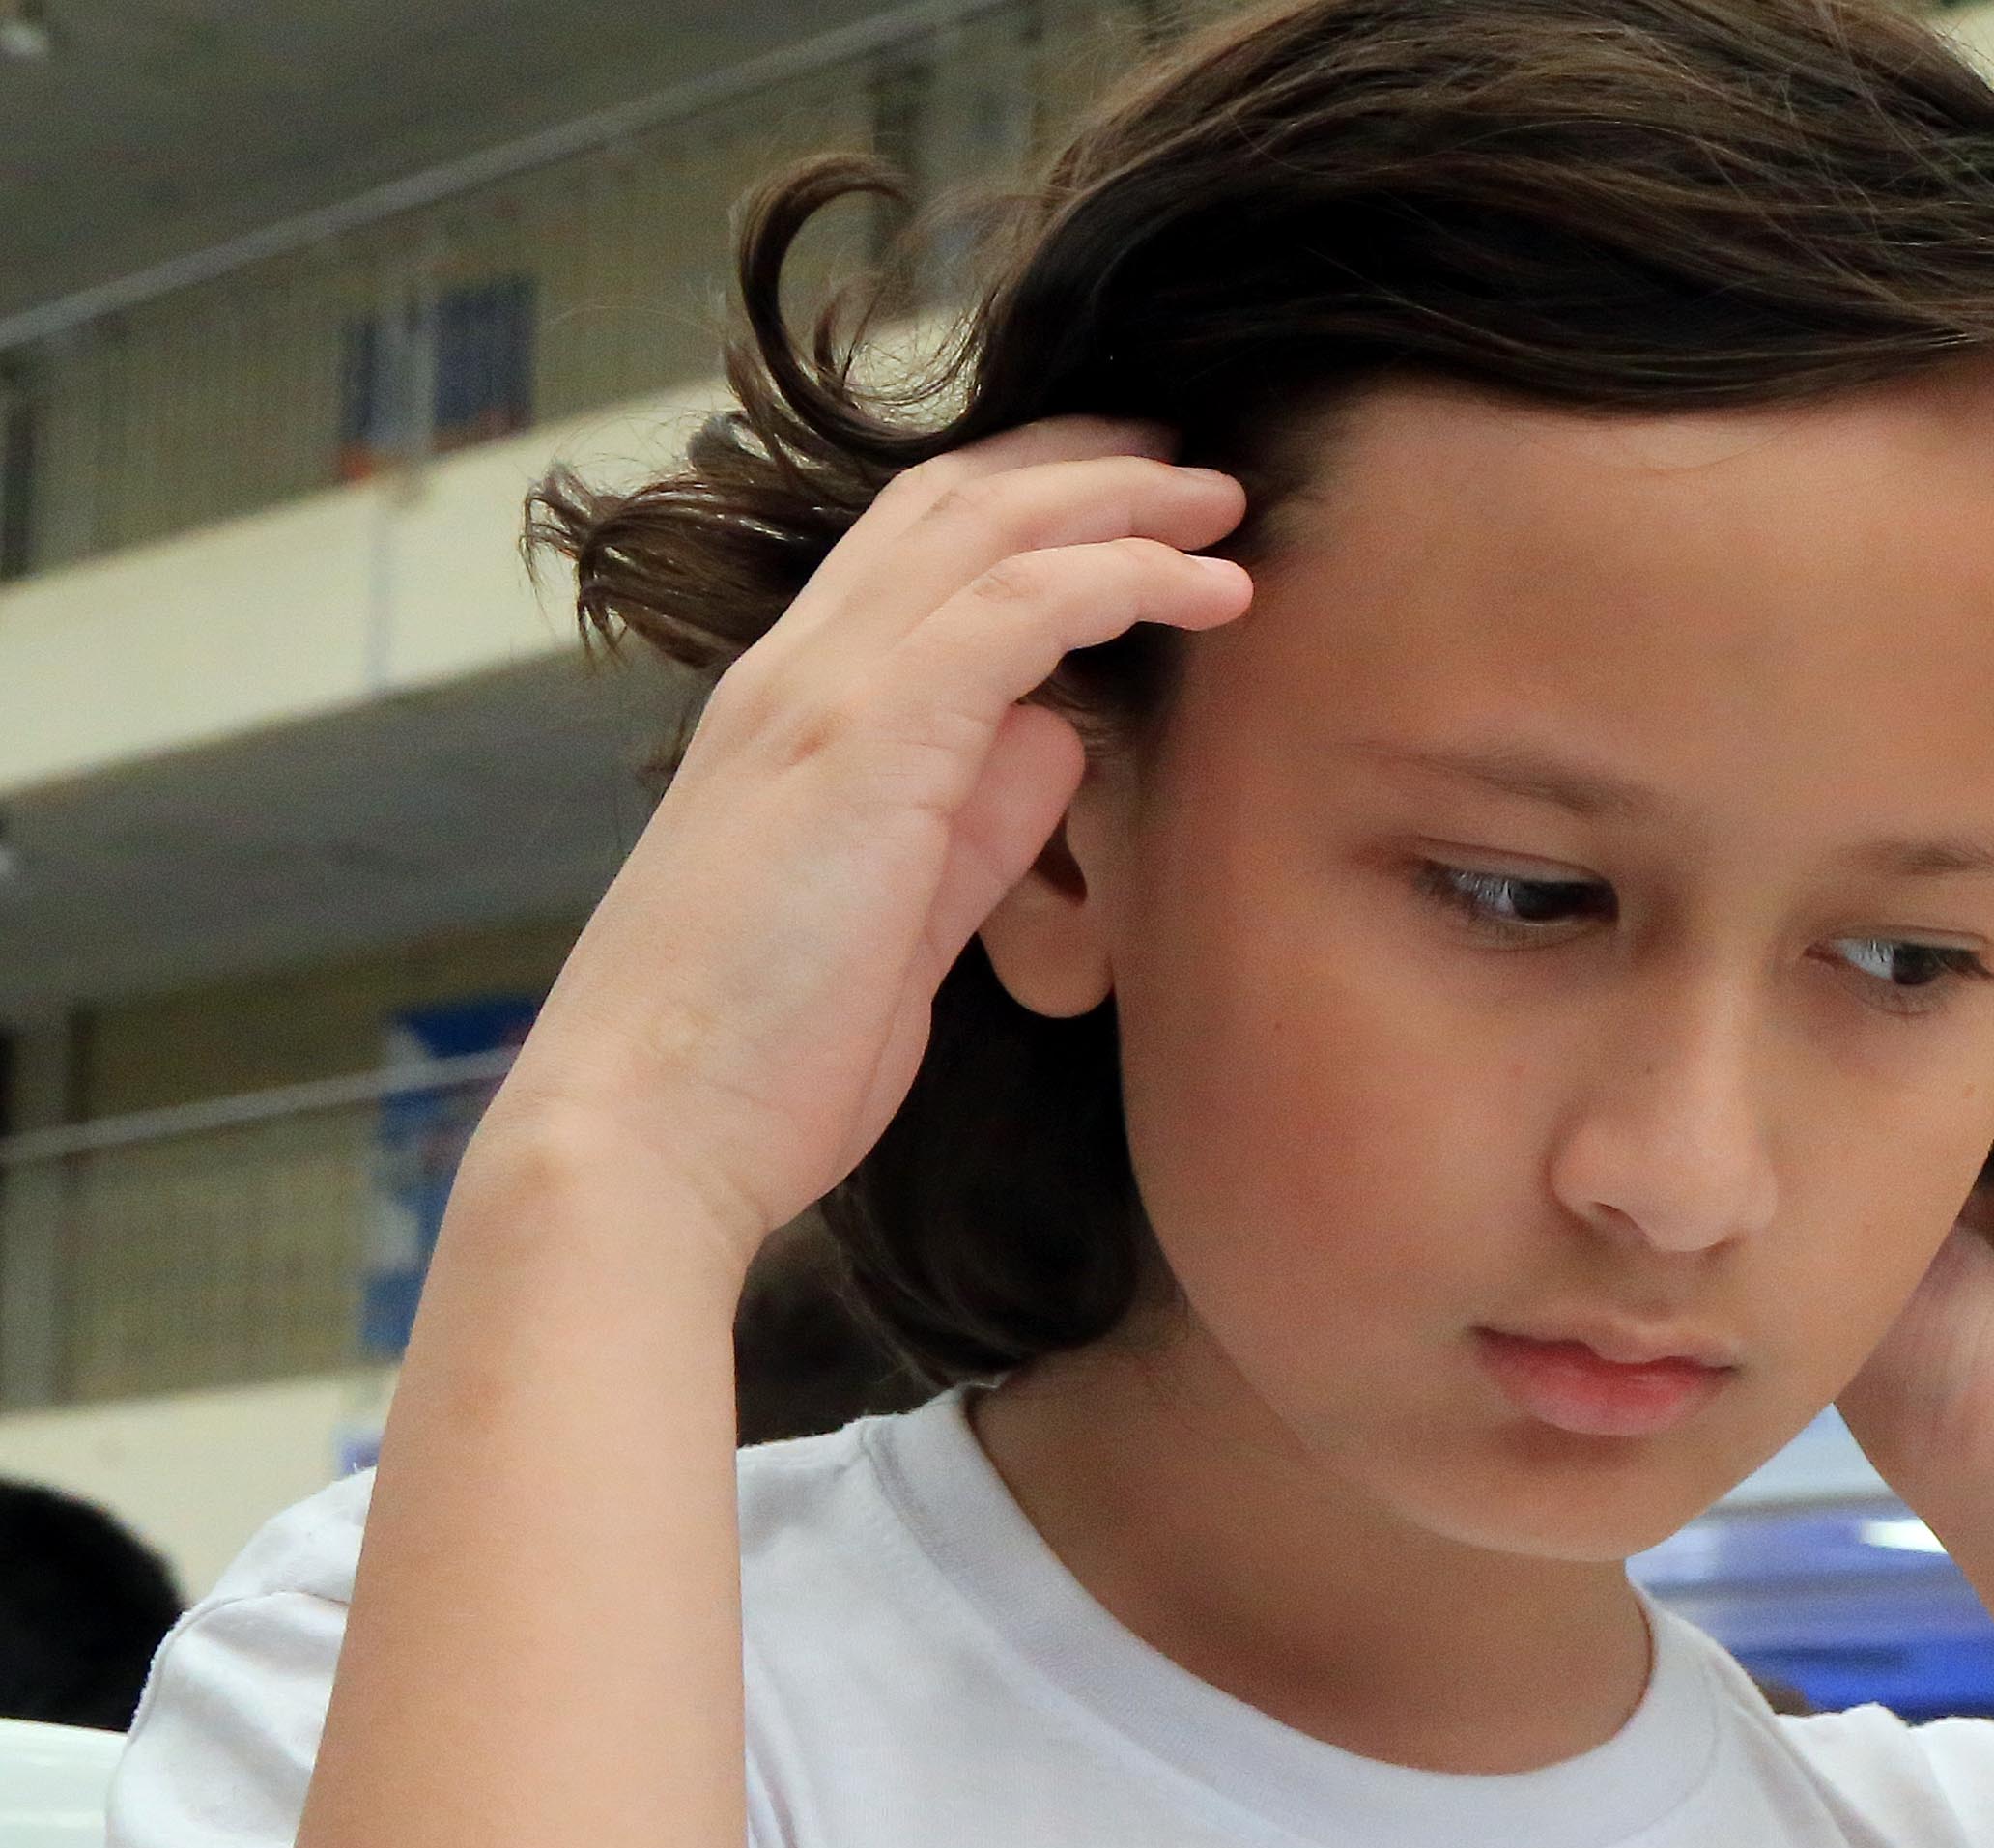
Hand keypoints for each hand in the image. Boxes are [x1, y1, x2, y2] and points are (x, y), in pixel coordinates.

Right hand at [475, 422, 1251, 1269]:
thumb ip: (975, 824)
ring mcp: (827, 697)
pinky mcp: (869, 743)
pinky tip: (1209, 589)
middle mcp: (799, 674)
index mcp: (795, 711)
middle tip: (1194, 463)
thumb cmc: (767, 1052)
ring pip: (988, 529)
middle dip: (1083, 466)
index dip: (1027, 504)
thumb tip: (1055, 739)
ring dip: (1120, 501)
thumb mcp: (902, 919)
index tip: (1134, 504)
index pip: (912, 550)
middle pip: (952, 504)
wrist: (655, 1126)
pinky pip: (1016, 610)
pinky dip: (1121, 576)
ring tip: (1226, 501)